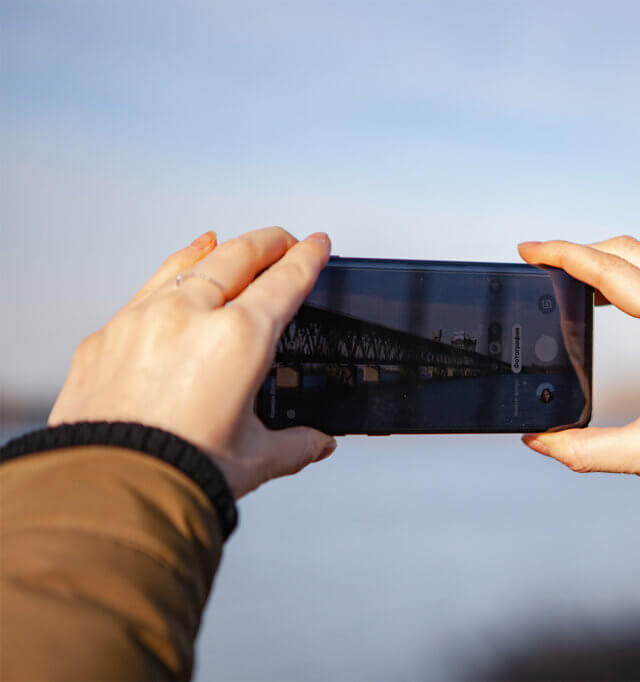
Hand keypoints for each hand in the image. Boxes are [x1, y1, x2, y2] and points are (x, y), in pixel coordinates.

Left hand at [49, 227, 335, 497]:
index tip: (317, 244)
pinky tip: (177, 273)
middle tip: (284, 239)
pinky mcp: (107, 336)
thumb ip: (295, 444)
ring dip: (217, 249)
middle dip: (267, 242)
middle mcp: (191, 315)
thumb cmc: (180, 473)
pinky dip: (171, 274)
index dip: (308, 258)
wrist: (110, 491)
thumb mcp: (255, 458)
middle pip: (238, 257)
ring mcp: (143, 319)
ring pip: (188, 263)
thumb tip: (318, 443)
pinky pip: (147, 289)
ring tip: (228, 242)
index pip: (285, 281)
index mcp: (240, 339)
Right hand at [518, 236, 639, 500]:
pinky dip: (635, 277)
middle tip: (541, 262)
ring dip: (609, 262)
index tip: (528, 250)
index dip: (563, 256)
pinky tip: (612, 298)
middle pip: (630, 252)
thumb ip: (584, 449)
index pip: (611, 272)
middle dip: (580, 252)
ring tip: (569, 281)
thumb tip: (539, 442)